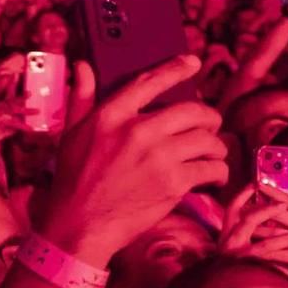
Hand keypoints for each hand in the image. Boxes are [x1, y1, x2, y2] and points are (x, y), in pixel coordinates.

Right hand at [36, 56, 226, 262]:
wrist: (79, 225)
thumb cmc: (73, 180)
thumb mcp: (70, 134)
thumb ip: (80, 98)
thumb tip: (81, 66)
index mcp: (110, 115)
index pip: (150, 81)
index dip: (176, 69)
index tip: (192, 63)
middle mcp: (137, 131)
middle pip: (193, 110)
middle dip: (208, 119)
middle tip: (207, 127)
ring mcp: (158, 157)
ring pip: (209, 140)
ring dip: (215, 147)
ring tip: (209, 155)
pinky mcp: (174, 183)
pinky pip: (212, 168)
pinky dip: (217, 172)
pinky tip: (210, 177)